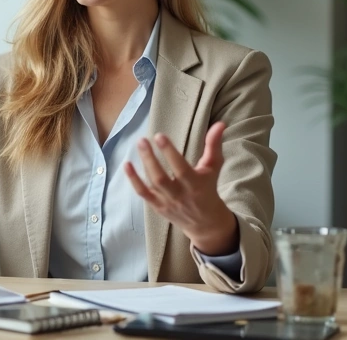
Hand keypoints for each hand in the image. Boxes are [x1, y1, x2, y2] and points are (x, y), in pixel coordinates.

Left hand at [124, 121, 239, 255]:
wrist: (205, 223)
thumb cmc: (209, 189)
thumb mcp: (214, 168)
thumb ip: (214, 145)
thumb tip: (220, 124)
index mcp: (196, 185)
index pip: (180, 169)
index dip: (169, 153)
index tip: (160, 136)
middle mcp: (179, 195)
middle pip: (161, 178)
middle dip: (150, 159)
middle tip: (143, 140)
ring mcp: (166, 202)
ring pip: (152, 184)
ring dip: (143, 164)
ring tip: (140, 144)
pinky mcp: (157, 206)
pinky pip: (143, 193)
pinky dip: (133, 180)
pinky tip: (127, 164)